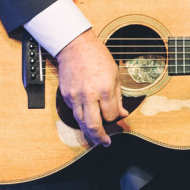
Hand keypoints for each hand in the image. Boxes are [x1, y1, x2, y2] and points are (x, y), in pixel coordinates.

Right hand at [56, 29, 128, 146]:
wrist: (75, 46)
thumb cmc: (97, 56)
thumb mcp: (115, 73)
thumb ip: (119, 96)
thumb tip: (122, 113)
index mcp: (105, 89)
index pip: (111, 115)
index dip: (116, 119)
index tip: (119, 118)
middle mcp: (89, 95)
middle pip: (93, 125)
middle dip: (100, 137)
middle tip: (105, 142)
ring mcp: (75, 96)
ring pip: (81, 122)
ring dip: (88, 132)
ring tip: (95, 137)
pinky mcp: (66, 95)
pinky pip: (74, 112)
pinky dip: (81, 117)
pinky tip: (86, 118)